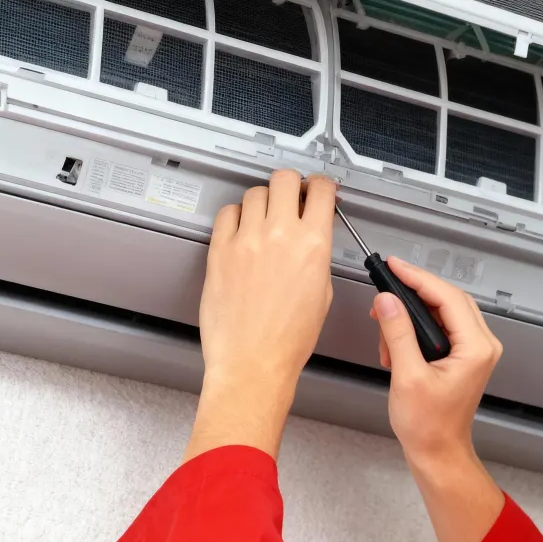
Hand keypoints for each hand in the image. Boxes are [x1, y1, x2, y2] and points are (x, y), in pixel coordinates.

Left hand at [184, 171, 336, 460]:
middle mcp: (279, 236)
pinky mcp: (220, 251)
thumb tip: (312, 239)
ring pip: (254, 192)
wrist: (253, 362)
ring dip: (263, 200)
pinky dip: (235, 216)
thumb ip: (316, 256)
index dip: (321, 185)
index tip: (318, 188)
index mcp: (312, 245)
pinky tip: (240, 229)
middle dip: (291, 184)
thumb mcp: (322, 293)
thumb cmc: (286, 340)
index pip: (320, 190)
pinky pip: (226, 214)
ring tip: (263, 217)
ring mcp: (246, 241)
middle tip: (291, 195)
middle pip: (285, 179)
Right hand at [372, 259, 505, 541]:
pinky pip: (440, 326)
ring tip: (385, 324)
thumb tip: (387, 302)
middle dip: (414, 291)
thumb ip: (397, 333)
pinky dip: (416, 328)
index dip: (418, 278)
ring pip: (443, 311)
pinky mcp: (462, 356)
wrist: (438, 452)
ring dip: (412, 312)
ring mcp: (473, 350)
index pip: (447, 297)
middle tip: (386, 283)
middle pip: (448, 298)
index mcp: (475, 348)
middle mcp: (481, 345)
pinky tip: (395, 343)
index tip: (395, 266)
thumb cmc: (429, 426)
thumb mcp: (406, 375)